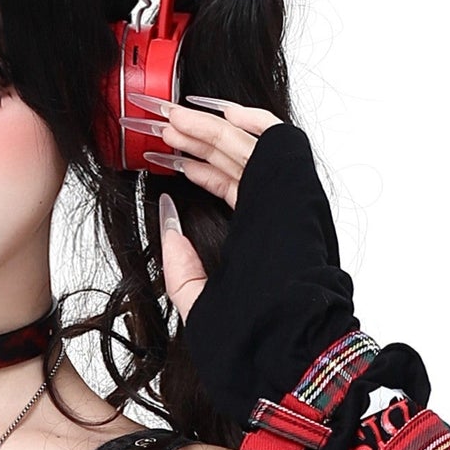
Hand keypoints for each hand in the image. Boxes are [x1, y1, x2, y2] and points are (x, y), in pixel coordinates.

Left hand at [133, 107, 359, 427]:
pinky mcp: (292, 182)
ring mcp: (285, 193)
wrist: (284, 340)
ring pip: (243, 144)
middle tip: (158, 122)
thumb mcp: (199, 299)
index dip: (195, 165)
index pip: (228, 183)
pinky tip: (209, 109)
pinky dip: (242, 117)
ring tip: (169, 116)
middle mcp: (275, 206)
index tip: (163, 153)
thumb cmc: (251, 334)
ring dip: (205, 126)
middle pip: (231, 158)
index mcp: (260, 230)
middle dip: (193, 138)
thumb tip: (166, 217)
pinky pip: (270, 136)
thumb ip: (181, 266)